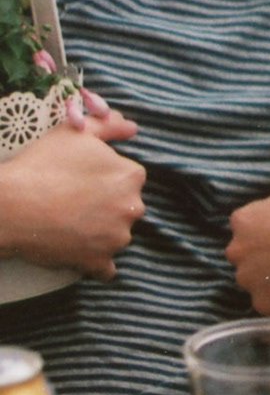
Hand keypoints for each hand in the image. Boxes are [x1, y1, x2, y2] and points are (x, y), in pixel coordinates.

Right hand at [0, 111, 142, 277]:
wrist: (10, 205)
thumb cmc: (41, 166)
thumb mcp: (74, 133)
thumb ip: (108, 124)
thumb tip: (132, 127)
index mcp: (132, 176)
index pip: (126, 179)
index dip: (103, 179)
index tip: (81, 181)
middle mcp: (132, 207)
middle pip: (123, 207)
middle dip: (104, 206)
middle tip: (72, 204)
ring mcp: (117, 237)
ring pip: (115, 235)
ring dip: (99, 234)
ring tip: (68, 226)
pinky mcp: (98, 262)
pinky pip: (105, 269)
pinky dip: (96, 264)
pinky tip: (80, 254)